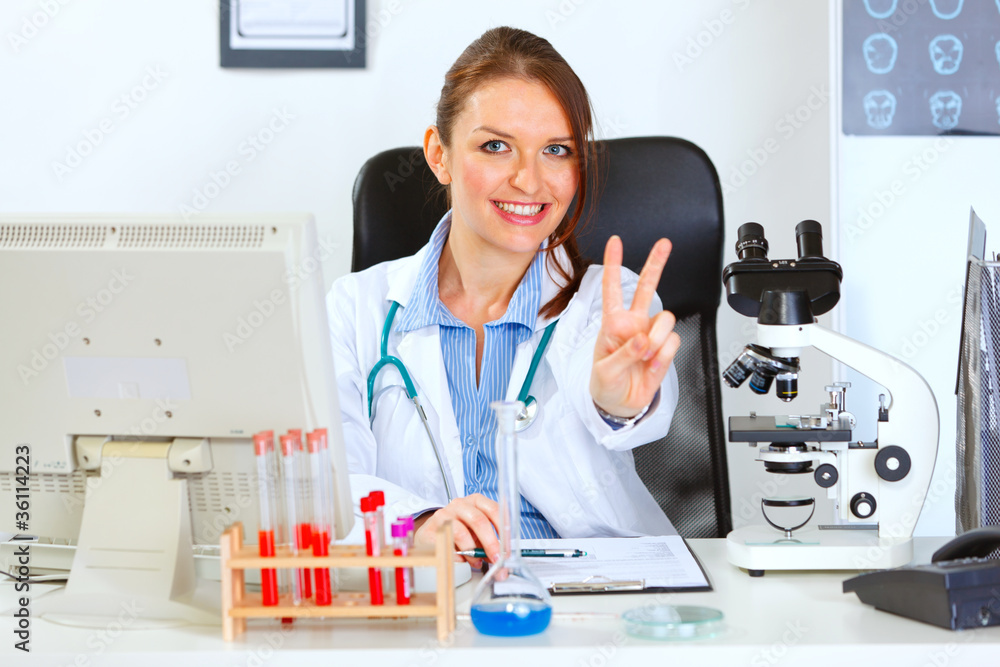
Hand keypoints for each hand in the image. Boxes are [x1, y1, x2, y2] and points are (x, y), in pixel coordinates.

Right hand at [412, 494, 499, 568]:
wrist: (431, 535)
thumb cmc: (458, 533)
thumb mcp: (477, 534)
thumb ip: (490, 543)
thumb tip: (502, 559)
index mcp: (476, 502)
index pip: (494, 509)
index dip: (504, 530)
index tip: (508, 547)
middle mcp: (460, 504)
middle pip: (479, 521)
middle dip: (491, 543)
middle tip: (496, 559)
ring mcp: (444, 514)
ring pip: (462, 533)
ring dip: (473, 552)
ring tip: (476, 562)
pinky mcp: (432, 528)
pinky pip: (447, 545)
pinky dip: (457, 556)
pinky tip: (460, 559)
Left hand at [590, 236, 680, 417]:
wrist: (620, 403)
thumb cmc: (606, 383)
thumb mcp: (605, 371)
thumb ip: (623, 354)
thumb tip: (642, 341)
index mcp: (613, 323)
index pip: (612, 289)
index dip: (614, 264)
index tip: (615, 242)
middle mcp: (634, 323)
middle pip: (647, 287)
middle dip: (656, 263)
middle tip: (664, 243)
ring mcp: (651, 334)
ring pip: (666, 319)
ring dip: (657, 339)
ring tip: (644, 356)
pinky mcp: (664, 348)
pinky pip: (673, 342)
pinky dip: (663, 355)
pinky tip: (652, 363)